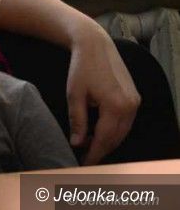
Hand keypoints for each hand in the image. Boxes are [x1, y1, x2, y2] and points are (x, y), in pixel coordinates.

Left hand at [66, 23, 140, 164]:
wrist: (95, 45)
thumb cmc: (81, 68)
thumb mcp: (74, 95)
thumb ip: (77, 121)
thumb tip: (77, 143)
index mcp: (116, 106)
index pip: (104, 139)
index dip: (94, 153)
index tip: (83, 164)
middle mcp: (131, 106)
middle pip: (116, 138)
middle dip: (101, 150)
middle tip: (84, 158)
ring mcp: (135, 102)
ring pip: (122, 131)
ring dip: (107, 141)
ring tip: (89, 146)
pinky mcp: (135, 97)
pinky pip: (125, 121)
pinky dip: (113, 130)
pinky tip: (99, 132)